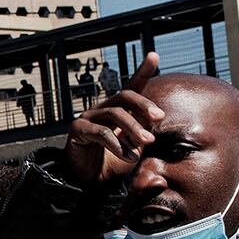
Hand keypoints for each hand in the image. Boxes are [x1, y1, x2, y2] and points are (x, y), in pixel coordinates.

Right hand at [63, 54, 162, 187]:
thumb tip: (156, 125)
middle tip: (160, 117)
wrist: (86, 183)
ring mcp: (88, 118)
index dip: (142, 71)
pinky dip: (117, 144)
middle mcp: (102, 109)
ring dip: (134, 127)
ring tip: (148, 141)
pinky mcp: (77, 131)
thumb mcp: (134, 148)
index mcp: (117, 111)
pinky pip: (100, 132)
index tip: (154, 56)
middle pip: (125, 96)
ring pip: (115, 113)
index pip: (132, 88)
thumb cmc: (111, 164)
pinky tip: (129, 156)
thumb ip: (144, 135)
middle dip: (144, 105)